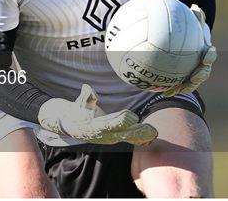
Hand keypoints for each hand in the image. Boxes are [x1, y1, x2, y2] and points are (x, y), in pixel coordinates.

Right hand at [38, 84, 157, 145]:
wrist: (73, 126)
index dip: (124, 120)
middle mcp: (106, 134)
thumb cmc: (76, 112)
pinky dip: (139, 138)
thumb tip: (87, 88)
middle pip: (124, 134)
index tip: (133, 116)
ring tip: (154, 133)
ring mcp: (112, 137)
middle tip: (151, 130)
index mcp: (97, 126)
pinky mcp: (116, 136)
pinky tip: (150, 137)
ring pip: (129, 137)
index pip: (113, 124)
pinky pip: (129, 139)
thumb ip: (85, 97)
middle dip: (138, 132)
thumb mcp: (78, 104)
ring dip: (142, 135)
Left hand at [163, 5, 216, 96]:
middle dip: (199, 76)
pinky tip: (161, 91)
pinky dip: (171, 88)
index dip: (209, 57)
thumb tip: (195, 6)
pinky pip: (179, 84)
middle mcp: (203, 65)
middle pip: (203, 73)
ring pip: (191, 83)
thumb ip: (195, 17)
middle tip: (193, 77)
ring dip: (184, 87)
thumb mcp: (193, 22)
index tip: (205, 57)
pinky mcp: (185, 79)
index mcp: (206, 52)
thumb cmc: (192, 30)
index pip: (210, 55)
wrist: (191, 41)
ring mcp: (195, 73)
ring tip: (174, 90)